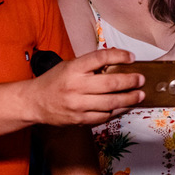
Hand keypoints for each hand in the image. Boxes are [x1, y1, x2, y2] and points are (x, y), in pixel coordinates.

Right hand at [28, 47, 144, 125]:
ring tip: (139, 95)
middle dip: (131, 81)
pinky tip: (123, 107)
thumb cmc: (53, 82)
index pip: (101, 58)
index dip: (119, 56)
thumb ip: (89, 65)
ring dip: (129, 99)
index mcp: (73, 69)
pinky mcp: (79, 119)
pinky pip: (104, 116)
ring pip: (111, 102)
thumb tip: (116, 62)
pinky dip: (116, 111)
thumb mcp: (68, 66)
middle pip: (111, 82)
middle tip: (140, 80)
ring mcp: (78, 104)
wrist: (34, 102)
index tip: (131, 57)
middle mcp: (76, 86)